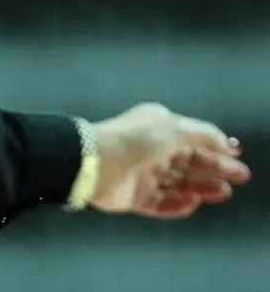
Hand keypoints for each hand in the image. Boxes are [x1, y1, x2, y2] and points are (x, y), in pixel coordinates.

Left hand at [89, 103, 250, 218]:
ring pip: (177, 184)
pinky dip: (177, 204)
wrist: (93, 162)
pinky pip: (161, 203)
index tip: (237, 157)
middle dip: (214, 170)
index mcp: (157, 128)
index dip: (216, 148)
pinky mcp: (133, 196)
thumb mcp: (175, 128)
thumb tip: (228, 143)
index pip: (192, 140)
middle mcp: (151, 150)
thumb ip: (204, 135)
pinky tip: (192, 202)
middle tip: (239, 178)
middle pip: (188, 163)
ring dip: (200, 188)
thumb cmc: (135, 140)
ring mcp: (142, 174)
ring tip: (221, 192)